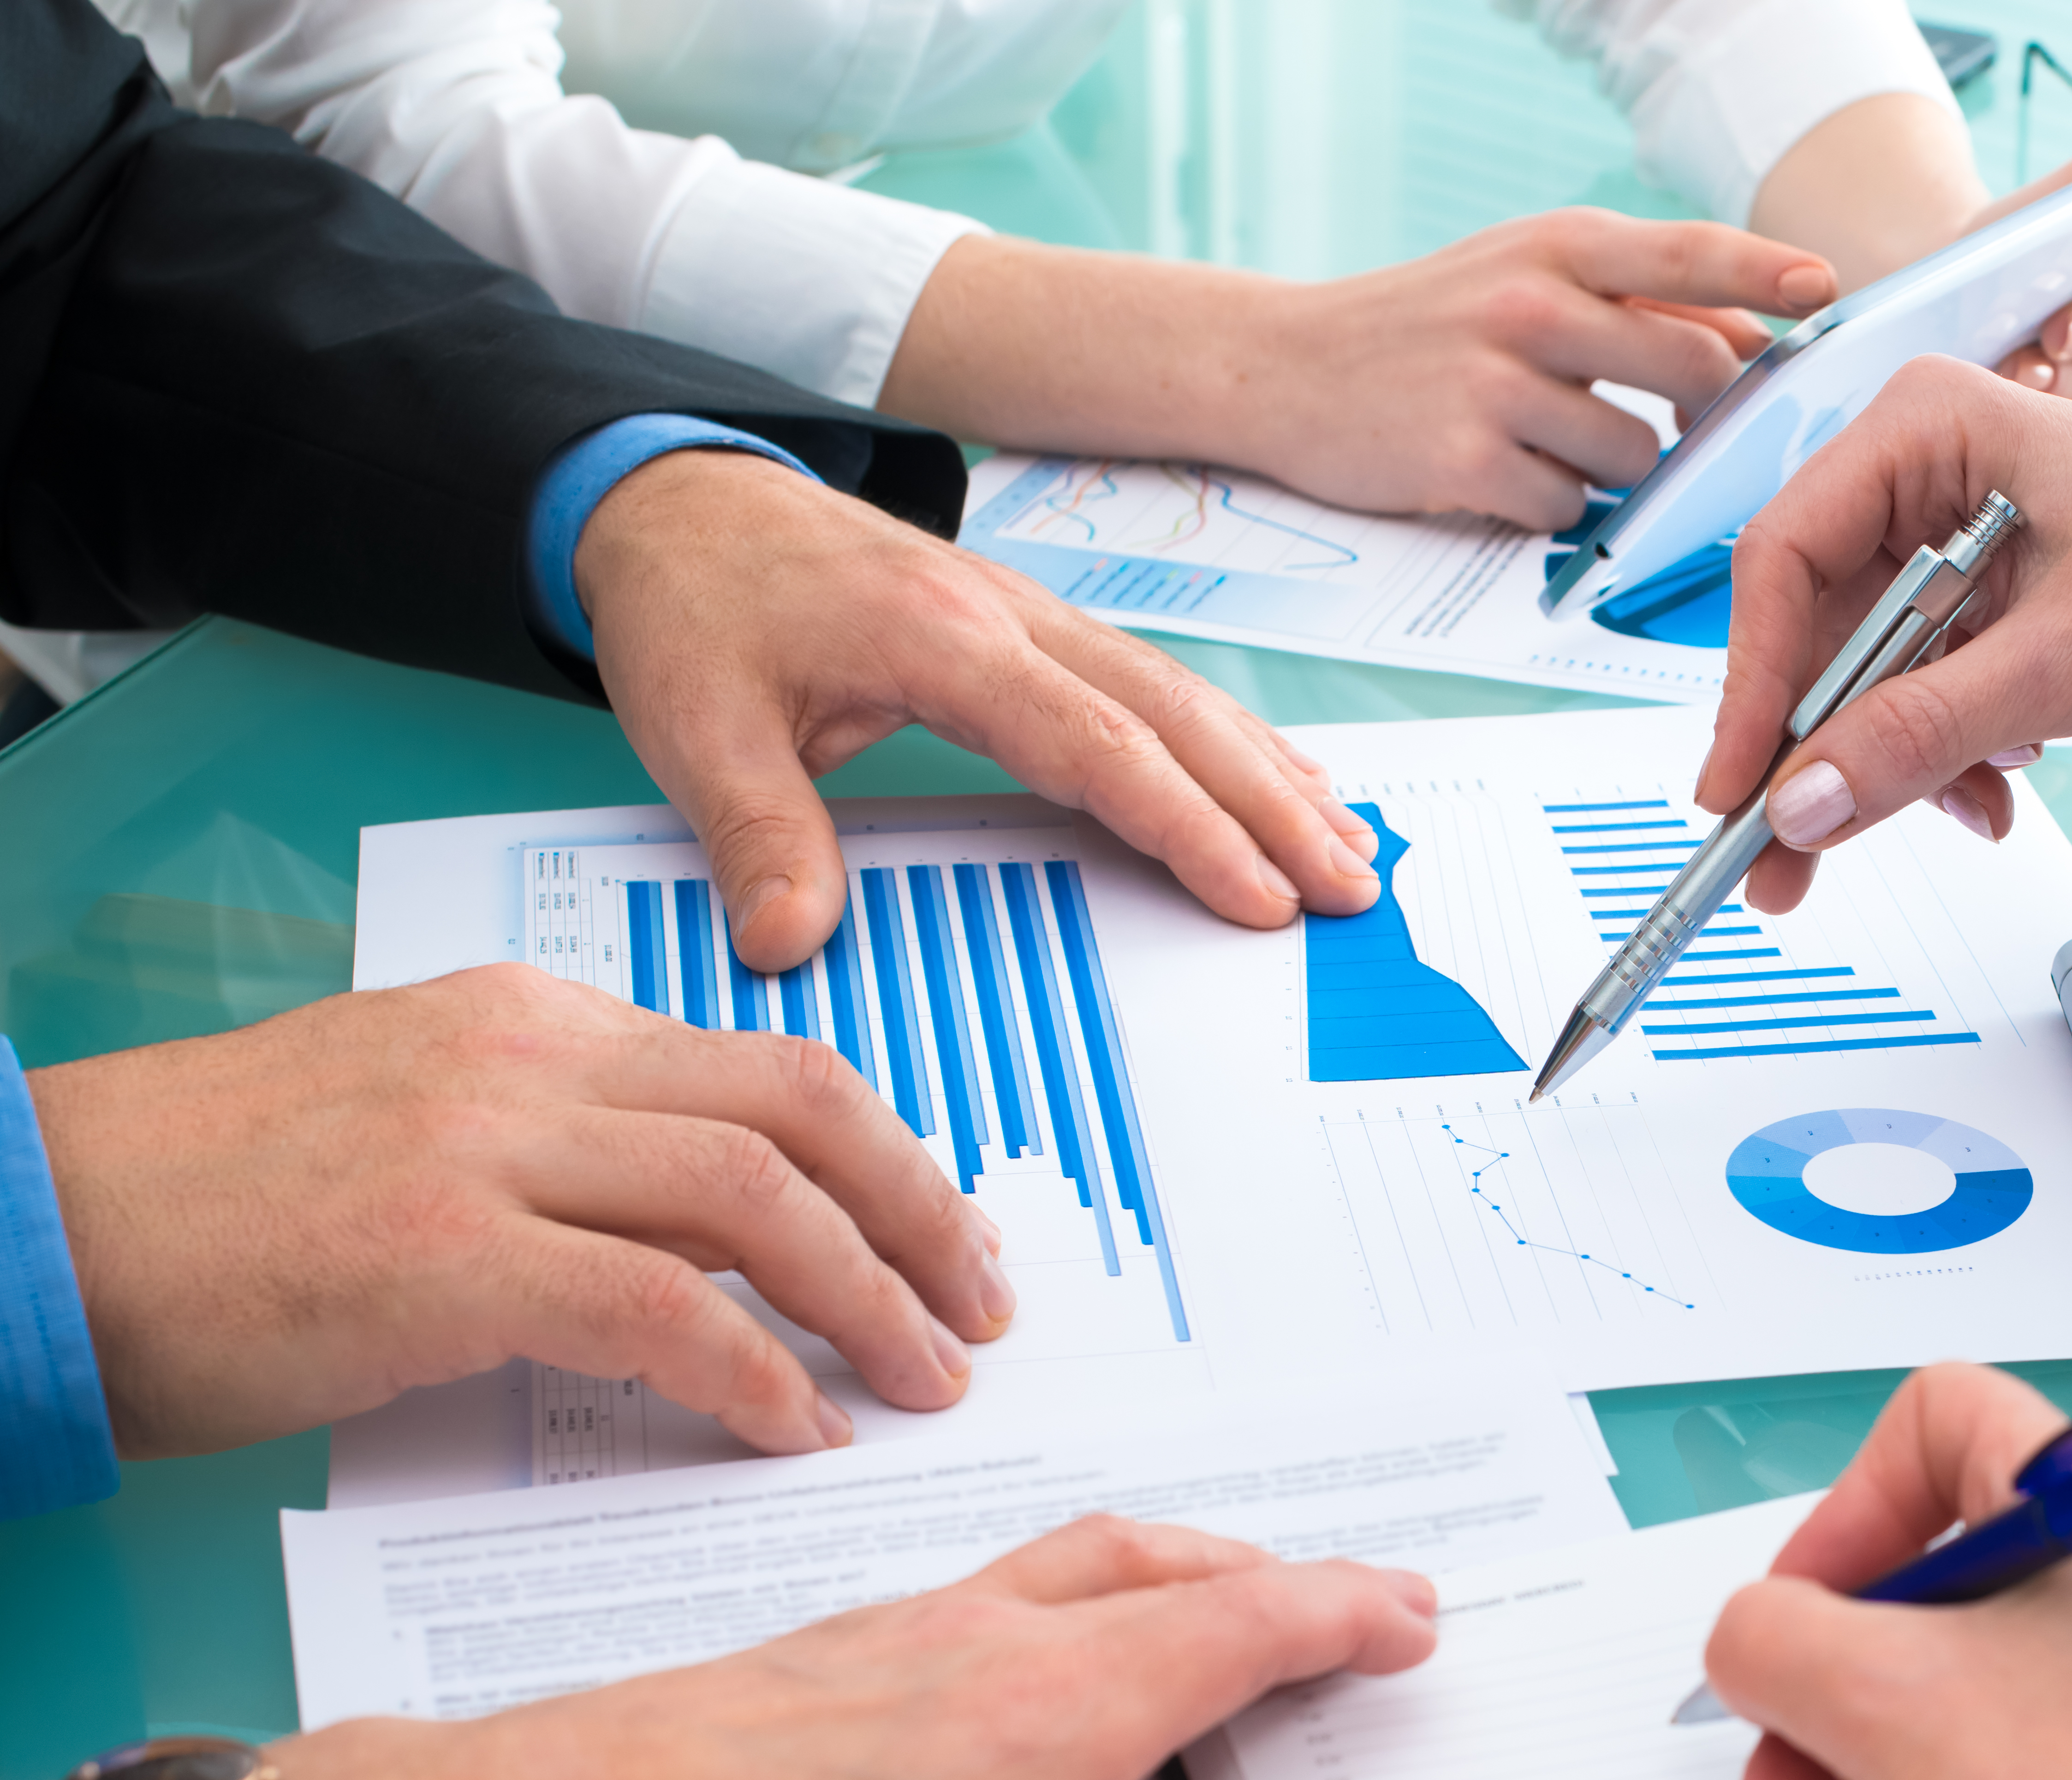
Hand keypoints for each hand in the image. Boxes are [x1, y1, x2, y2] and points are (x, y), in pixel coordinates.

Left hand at [12, 1517, 1438, 1779]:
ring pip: (1094, 1554)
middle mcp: (993, 1640)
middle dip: (1293, 1579)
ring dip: (1197, 1562)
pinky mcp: (850, 1641)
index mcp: (1050, 1711)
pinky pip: (1016, 1569)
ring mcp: (915, 1627)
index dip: (1343, 1615)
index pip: (1242, 1629)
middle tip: (1367, 1601)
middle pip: (1183, 1570)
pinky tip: (1060, 1630)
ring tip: (1243, 1592)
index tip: (1411, 1615)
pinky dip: (1096, 1575)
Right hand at [29, 964, 1008, 1458]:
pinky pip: (656, 1305)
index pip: (768, 1070)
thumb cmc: (216, 1207)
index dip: (884, 1157)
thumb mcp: (419, 1137)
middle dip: (921, 1213)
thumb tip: (696, 1235)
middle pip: (803, 1112)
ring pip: (757, 1198)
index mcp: (532, 1025)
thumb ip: (560, 1156)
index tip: (943, 1239)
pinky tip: (792, 1427)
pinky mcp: (441, 1254)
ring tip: (922, 1380)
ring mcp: (485, 1148)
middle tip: (980, 1310)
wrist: (43, 1223)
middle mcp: (528, 1061)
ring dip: (866, 1296)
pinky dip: (750, 1371)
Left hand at [577, 449, 1380, 971]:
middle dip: (1271, 805)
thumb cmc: (697, 606)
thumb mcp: (698, 724)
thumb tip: (787, 943)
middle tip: (1349, 883)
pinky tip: (1278, 774)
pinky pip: (1153, 681)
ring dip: (1269, 770)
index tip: (1257, 898)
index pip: (1097, 746)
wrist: (678, 500)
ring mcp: (1031, 613)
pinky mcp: (1032, 623)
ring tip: (1347, 841)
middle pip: (1174, 716)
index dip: (1186, 827)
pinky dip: (1228, 735)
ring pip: (1181, 694)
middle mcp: (1009, 618)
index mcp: (943, 642)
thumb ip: (756, 835)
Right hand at [1229, 212, 1832, 529]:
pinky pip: (1565, 510)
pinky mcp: (1463, 462)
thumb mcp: (1523, 272)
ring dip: (1619, 472)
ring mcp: (1496, 385)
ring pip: (1635, 454)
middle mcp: (1531, 304)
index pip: (1691, 253)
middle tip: (1685, 428)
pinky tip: (1507, 480)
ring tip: (1560, 450)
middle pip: (1693, 366)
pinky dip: (1552, 511)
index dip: (1768, 274)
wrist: (1284, 366)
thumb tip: (1750, 328)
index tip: (1823, 292)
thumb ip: (1634, 294)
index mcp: (1556, 246)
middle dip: (1707, 412)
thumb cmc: (1423, 323)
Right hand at [1698, 357, 2071, 911]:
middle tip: (1786, 858)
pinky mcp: (1992, 600)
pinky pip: (1921, 691)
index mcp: (1929, 428)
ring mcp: (1959, 538)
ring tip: (1960, 812)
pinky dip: (1944, 755)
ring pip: (1865, 676)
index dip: (1750, 688)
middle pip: (1813, 629)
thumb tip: (1805, 802)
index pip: (1782, 562)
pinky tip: (1994, 790)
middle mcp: (1930, 472)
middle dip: (1818, 750)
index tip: (1736, 792)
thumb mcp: (2064, 666)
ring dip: (1895, 762)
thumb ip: (1918, 737)